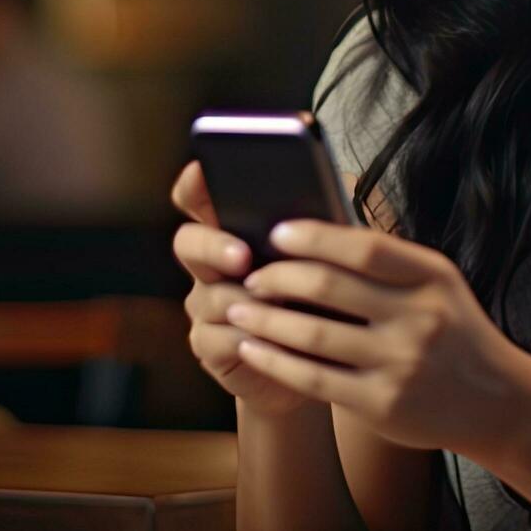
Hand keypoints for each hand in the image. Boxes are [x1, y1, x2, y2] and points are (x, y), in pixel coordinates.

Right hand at [169, 161, 312, 415]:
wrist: (324, 360)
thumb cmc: (326, 297)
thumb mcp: (328, 255)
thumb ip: (321, 223)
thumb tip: (341, 181)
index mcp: (234, 231)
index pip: (199, 198)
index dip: (195, 183)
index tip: (202, 170)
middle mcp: (210, 264)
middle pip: (188, 242)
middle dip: (213, 246)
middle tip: (243, 256)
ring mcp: (205, 304)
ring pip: (209, 296)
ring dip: (248, 301)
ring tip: (284, 306)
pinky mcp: (209, 346)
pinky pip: (216, 338)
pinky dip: (250, 338)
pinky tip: (278, 340)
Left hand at [228, 220, 530, 457]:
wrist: (497, 402)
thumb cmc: (454, 333)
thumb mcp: (438, 285)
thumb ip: (389, 261)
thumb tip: (315, 233)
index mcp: (432, 276)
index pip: (363, 247)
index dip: (313, 236)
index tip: (276, 233)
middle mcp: (420, 317)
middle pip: (329, 286)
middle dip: (277, 277)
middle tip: (249, 276)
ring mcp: (401, 363)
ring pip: (313, 334)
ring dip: (264, 319)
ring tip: (237, 309)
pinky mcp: (382, 404)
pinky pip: (313, 378)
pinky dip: (275, 360)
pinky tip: (252, 348)